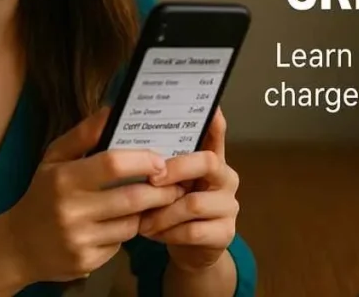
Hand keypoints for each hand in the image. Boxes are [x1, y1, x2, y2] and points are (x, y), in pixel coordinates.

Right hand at [0, 107, 186, 283]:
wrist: (17, 247)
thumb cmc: (43, 195)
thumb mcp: (54, 159)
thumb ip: (83, 134)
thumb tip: (112, 110)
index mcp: (64, 179)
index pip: (113, 164)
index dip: (144, 160)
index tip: (161, 160)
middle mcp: (71, 210)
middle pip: (133, 198)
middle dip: (161, 191)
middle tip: (175, 184)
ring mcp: (80, 240)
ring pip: (132, 223)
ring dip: (146, 212)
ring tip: (151, 201)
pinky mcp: (87, 262)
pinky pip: (121, 244)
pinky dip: (126, 232)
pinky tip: (121, 223)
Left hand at [138, 108, 240, 272]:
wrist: (191, 251)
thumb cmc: (174, 210)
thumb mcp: (169, 186)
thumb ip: (161, 166)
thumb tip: (130, 143)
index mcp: (212, 161)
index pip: (216, 136)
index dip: (215, 122)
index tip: (211, 107)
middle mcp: (226, 178)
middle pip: (208, 162)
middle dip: (176, 169)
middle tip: (151, 179)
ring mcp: (229, 205)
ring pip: (194, 203)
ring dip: (163, 212)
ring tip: (143, 221)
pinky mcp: (226, 232)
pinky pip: (193, 230)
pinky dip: (169, 233)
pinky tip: (155, 234)